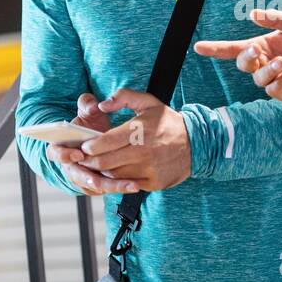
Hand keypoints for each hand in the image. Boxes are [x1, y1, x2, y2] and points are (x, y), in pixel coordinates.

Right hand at [46, 93, 137, 195]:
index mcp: (61, 146)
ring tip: (130, 185)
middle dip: (90, 180)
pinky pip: (104, 190)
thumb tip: (94, 106)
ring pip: (93, 186)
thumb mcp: (87, 110)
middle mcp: (69, 164)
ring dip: (110, 187)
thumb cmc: (89, 123)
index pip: (55, 153)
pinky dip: (117, 188)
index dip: (64, 155)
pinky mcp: (95, 184)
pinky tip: (133, 185)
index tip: (79, 154)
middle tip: (102, 183)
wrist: (97, 137)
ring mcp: (81, 176)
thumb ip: (88, 104)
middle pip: (76, 176)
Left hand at [77, 89, 191, 191]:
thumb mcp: (149, 102)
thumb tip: (102, 105)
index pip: (104, 142)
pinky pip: (128, 184)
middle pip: (104, 162)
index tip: (84, 145)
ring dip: (103, 171)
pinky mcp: (153, 183)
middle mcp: (142, 152)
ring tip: (98, 165)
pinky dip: (119, 180)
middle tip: (84, 158)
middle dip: (89, 161)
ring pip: (113, 175)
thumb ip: (124, 97)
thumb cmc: (169, 122)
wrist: (197, 144)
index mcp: (139, 131)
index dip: (89, 146)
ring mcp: (148, 169)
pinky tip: (118, 172)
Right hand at [193, 8, 281, 101]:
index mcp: (262, 45)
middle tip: (258, 49)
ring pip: (257, 78)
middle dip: (247, 57)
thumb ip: (275, 18)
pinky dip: (280, 80)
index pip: (233, 49)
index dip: (215, 49)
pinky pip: (273, 90)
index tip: (198, 47)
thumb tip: (252, 13)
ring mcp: (273, 78)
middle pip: (242, 63)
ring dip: (267, 69)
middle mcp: (264, 62)